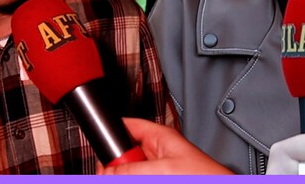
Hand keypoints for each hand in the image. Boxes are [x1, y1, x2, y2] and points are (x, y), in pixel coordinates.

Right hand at [96, 118, 232, 174]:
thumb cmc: (205, 177)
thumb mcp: (164, 167)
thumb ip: (133, 167)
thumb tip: (107, 171)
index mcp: (160, 137)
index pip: (126, 126)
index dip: (109, 136)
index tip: (99, 151)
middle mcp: (157, 153)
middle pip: (122, 156)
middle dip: (114, 167)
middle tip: (112, 175)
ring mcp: (157, 170)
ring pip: (128, 171)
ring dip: (121, 175)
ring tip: (120, 177)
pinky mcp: (158, 179)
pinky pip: (138, 177)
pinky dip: (128, 178)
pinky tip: (132, 180)